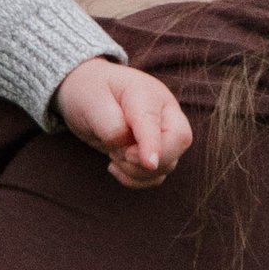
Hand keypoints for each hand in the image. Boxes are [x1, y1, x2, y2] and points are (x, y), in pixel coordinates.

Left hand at [53, 56, 192, 189]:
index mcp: (146, 93)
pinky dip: (136, 178)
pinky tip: (115, 166)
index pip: (155, 122)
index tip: (150, 164)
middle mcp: (163, 111)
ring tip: (112, 155)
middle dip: (147, 160)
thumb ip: (110, 124)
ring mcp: (164, 132)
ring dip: (136, 171)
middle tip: (117, 155)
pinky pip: (157, 175)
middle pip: (179, 141)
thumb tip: (125, 145)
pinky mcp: (157, 150)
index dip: (153, 145)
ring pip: (168, 164)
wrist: (89, 91)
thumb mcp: (91, 102)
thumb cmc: (90, 92)